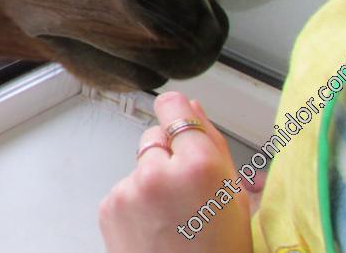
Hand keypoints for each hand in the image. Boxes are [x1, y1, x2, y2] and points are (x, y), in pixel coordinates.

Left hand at [98, 92, 251, 252]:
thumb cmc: (219, 252)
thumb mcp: (236, 197)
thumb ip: (213, 144)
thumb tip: (192, 107)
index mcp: (198, 166)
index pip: (175, 107)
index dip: (180, 114)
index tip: (182, 118)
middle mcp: (157, 172)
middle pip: (156, 135)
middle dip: (169, 154)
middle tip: (188, 192)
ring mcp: (128, 189)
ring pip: (139, 164)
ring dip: (152, 179)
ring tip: (172, 215)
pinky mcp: (109, 205)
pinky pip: (124, 187)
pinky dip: (136, 200)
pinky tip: (155, 225)